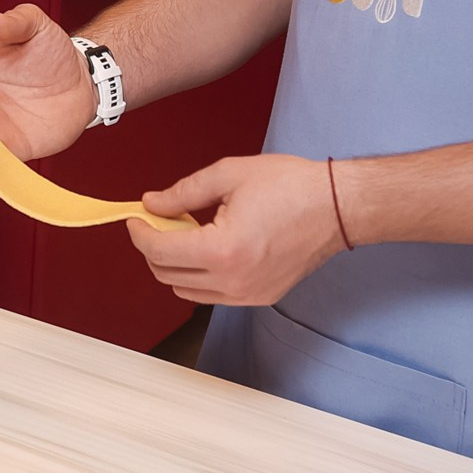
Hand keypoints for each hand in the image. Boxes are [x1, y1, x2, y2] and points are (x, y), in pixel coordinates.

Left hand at [126, 155, 349, 306]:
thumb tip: (152, 203)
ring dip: (175, 265)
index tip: (136, 217)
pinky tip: (208, 247)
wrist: (336, 206)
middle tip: (159, 220)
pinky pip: (213, 295)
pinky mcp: (260, 298)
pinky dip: (199, 276)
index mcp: (222, 250)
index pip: (160, 251)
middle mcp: (233, 281)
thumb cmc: (290, 186)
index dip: (140, 233)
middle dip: (153, 248)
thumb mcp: (228, 175)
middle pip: (167, 276)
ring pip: (187, 291)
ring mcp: (248, 295)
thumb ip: (183, 192)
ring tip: (186, 233)